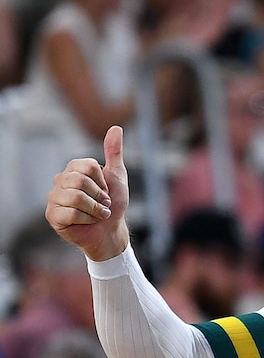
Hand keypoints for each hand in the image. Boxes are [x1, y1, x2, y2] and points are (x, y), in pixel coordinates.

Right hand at [45, 125, 129, 260]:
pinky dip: (87, 219)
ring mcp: (54, 198)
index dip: (103, 181)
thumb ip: (114, 152)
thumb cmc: (113, 203)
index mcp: (74, 169)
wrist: (111, 230)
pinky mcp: (52, 215)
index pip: (88, 166)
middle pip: (80, 181)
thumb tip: (116, 128)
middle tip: (104, 203)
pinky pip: (70, 213)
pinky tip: (88, 222)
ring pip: (75, 198)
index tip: (106, 190)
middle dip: (99, 196)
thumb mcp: (117, 175)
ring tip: (98, 213)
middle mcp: (61, 181)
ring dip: (95, 209)